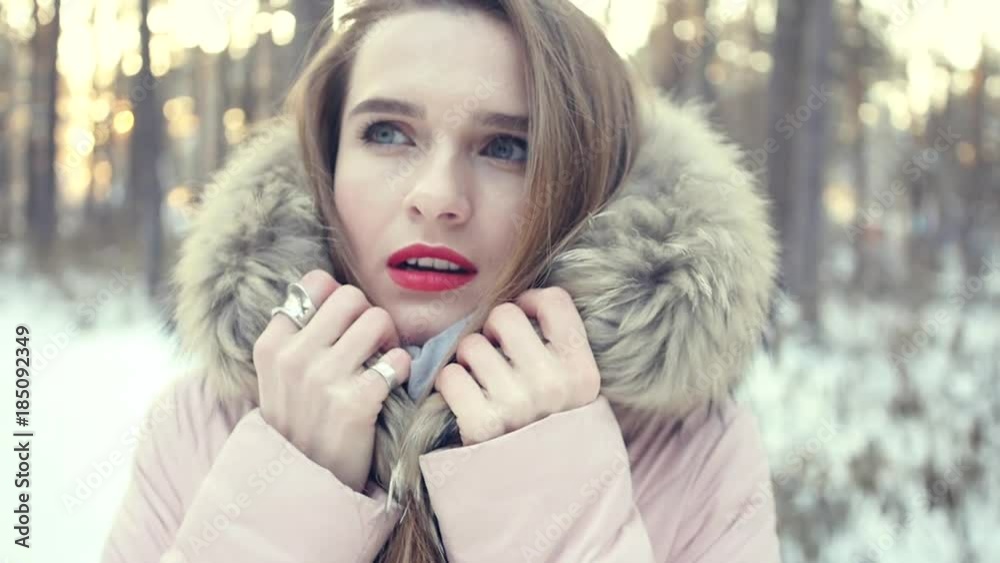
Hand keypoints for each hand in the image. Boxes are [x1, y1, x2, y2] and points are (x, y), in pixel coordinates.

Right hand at [252, 269, 411, 491]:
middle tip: (372, 343)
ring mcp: (323, 379)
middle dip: (369, 316)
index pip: (315, 284)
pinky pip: (397, 359)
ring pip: (378, 320)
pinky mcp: (355, 402)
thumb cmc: (300, 423)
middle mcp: (294, 357)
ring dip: (389, 340)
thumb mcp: (279, 376)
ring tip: (382, 362)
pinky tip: (390, 384)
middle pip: (351, 296)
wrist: (303, 484)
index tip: (344, 326)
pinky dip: (402, 369)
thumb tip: (329, 285)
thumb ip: (299, 333)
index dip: (339, 299)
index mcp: (272, 344)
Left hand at [435, 286, 599, 444]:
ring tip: (483, 384)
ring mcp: (517, 404)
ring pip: (471, 344)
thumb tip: (522, 299)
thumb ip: (559, 347)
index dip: (530, 303)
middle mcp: (554, 384)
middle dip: (493, 330)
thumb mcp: (576, 392)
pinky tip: (465, 401)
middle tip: (497, 355)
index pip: (554, 300)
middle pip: (505, 314)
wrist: (540, 500)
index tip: (525, 323)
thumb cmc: (550, 431)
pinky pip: (450, 375)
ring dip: (469, 361)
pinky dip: (451, 385)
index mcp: (583, 371)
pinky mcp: (480, 424)